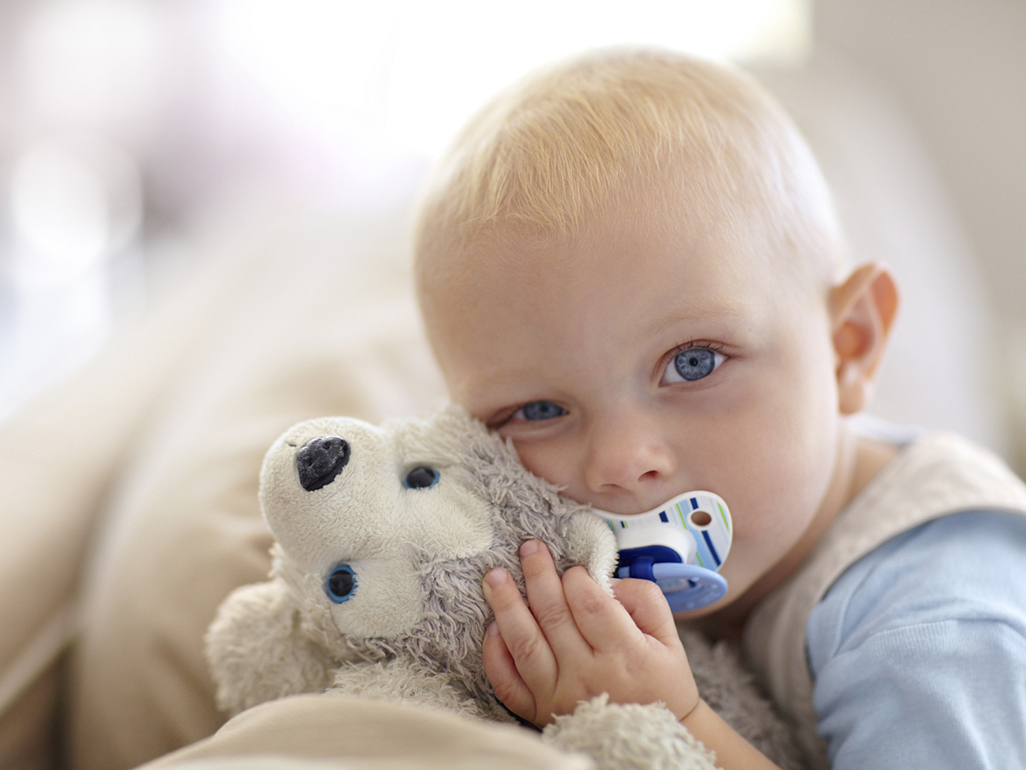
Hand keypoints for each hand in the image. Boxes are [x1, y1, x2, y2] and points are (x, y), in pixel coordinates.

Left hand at [481, 539, 699, 725]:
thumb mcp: (669, 636)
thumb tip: (605, 580)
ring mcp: (559, 695)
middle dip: (538, 575)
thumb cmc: (660, 681)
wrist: (653, 738)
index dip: (576, 578)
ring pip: (525, 644)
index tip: (574, 569)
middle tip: (528, 549)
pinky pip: (508, 682)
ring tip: (495, 578)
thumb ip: (643, 599)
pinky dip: (495, 654)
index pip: (590, 604)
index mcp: (625, 654)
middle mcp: (588, 675)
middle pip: (553, 616)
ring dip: (506, 606)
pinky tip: (493, 626)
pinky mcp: (539, 711)